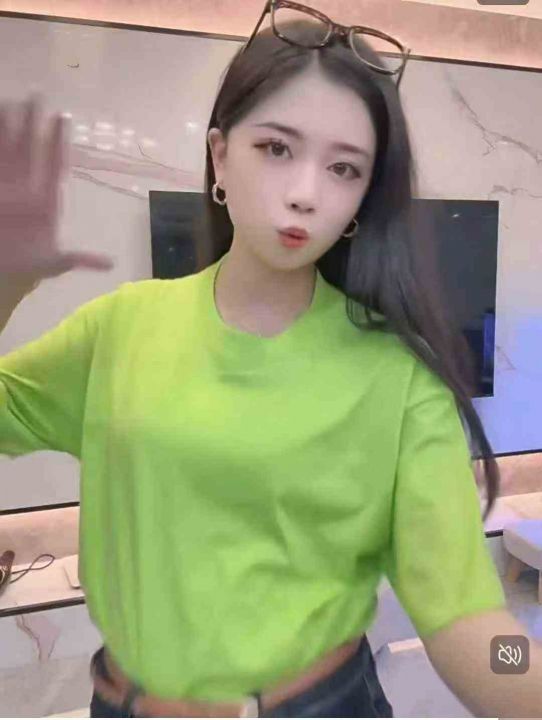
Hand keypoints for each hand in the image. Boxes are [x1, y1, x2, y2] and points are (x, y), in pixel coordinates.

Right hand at [0, 95, 114, 286]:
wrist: (3, 270)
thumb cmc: (26, 265)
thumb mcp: (53, 263)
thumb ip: (80, 259)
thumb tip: (110, 263)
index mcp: (46, 201)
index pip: (54, 165)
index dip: (58, 142)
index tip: (63, 117)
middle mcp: (26, 188)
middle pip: (30, 150)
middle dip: (32, 124)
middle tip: (36, 95)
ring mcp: (5, 186)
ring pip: (7, 150)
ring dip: (7, 127)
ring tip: (8, 101)